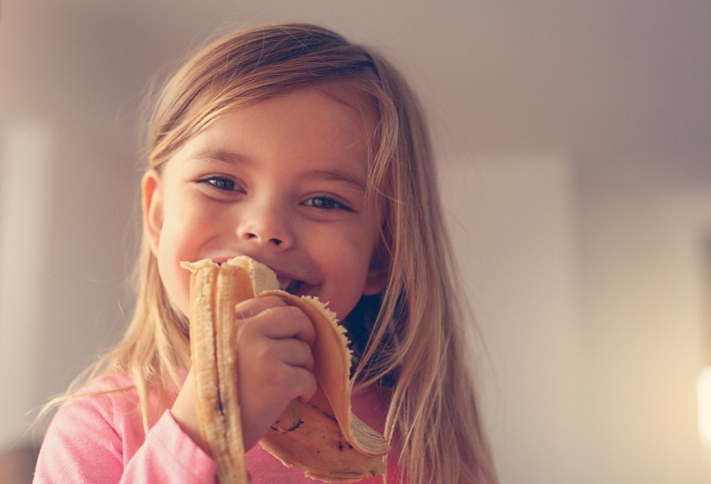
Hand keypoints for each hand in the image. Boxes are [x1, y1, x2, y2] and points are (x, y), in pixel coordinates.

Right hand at [171, 295, 316, 451]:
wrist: (200, 435)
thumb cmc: (212, 395)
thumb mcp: (217, 350)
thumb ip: (245, 332)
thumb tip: (285, 320)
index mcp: (231, 322)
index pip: (271, 302)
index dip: (288, 318)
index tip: (290, 334)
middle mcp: (247, 332)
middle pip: (295, 318)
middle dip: (306, 334)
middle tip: (303, 353)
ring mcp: (264, 354)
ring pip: (304, 351)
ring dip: (304, 369)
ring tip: (290, 384)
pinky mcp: (279, 379)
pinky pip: (308, 377)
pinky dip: (307, 390)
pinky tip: (296, 399)